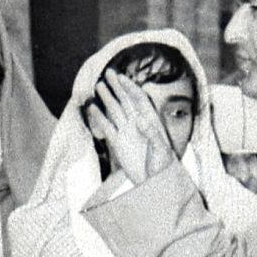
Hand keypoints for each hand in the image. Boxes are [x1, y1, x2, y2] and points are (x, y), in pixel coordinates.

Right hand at [91, 71, 180, 186]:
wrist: (155, 183)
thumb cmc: (163, 166)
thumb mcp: (162, 150)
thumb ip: (152, 134)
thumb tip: (140, 120)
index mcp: (151, 121)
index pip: (140, 99)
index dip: (131, 87)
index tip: (121, 77)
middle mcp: (138, 124)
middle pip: (126, 101)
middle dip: (117, 86)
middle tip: (108, 73)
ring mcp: (127, 133)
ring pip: (115, 111)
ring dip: (108, 98)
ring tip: (98, 86)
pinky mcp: (119, 144)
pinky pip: (108, 128)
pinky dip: (100, 118)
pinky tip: (93, 109)